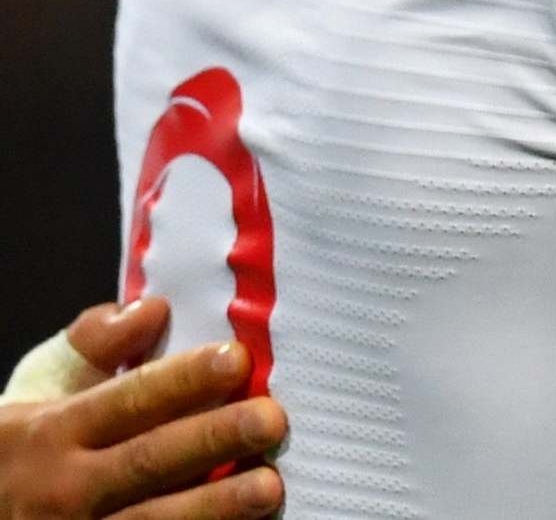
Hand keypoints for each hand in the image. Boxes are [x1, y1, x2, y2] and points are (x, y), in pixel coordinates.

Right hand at [0, 303, 283, 518]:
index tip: (238, 359)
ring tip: (270, 487)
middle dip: (212, 440)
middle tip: (271, 420)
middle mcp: (67, 487)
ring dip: (214, 506)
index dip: (184, 380)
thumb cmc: (31, 439)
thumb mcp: (44, 383)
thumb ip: (95, 342)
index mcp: (56, 430)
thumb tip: (151, 309)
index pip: (129, 400)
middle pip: (149, 462)